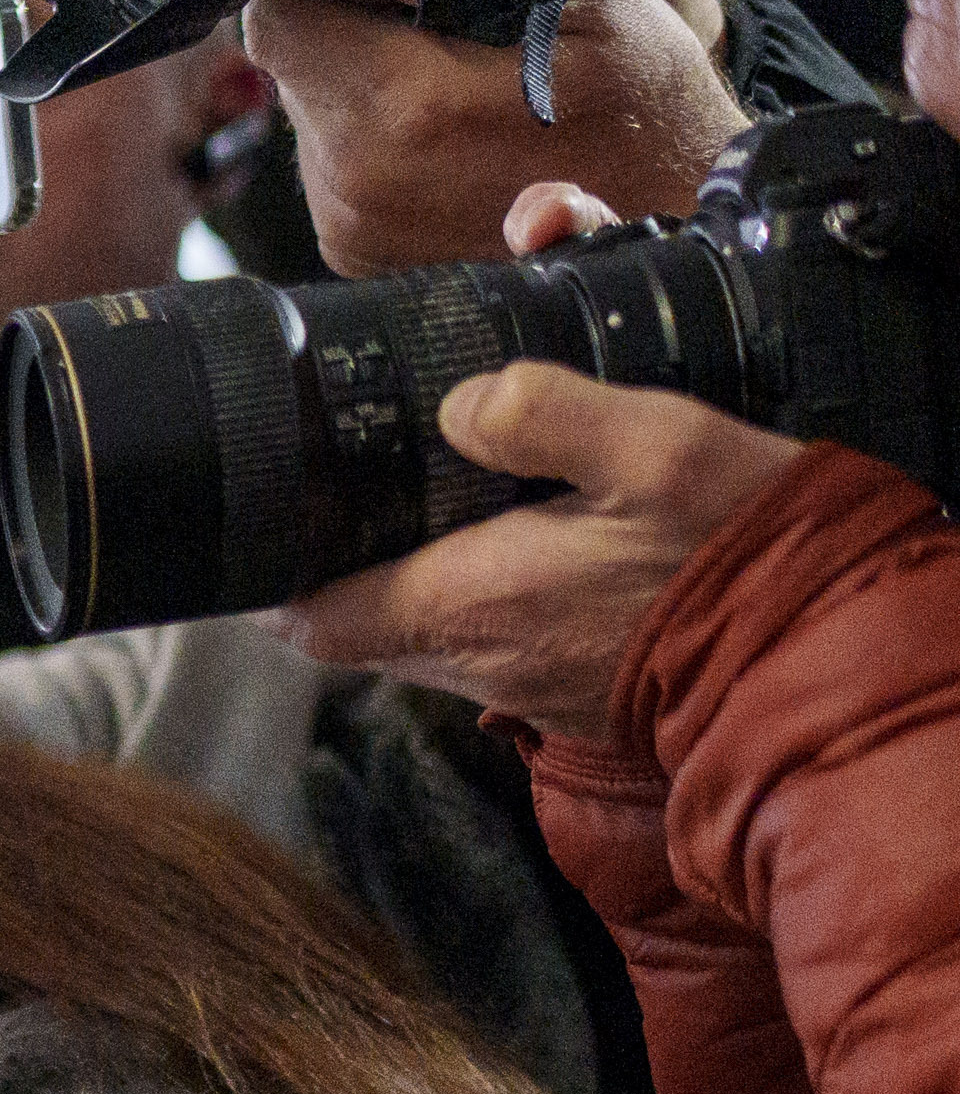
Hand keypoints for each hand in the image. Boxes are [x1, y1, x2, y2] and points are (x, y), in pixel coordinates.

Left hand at [271, 359, 811, 731]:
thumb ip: (543, 413)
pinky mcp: (571, 690)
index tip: (268, 531)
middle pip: (357, 626)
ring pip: (422, 635)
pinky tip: (521, 543)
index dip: (272, 577)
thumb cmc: (740, 555)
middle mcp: (476, 660)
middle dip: (341, 568)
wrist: (825, 652)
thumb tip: (462, 403)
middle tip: (349, 502)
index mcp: (464, 603)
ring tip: (429, 510)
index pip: (308, 618)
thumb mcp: (654, 447)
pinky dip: (484, 597)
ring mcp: (523, 684)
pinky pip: (494, 644)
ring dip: (416, 580)